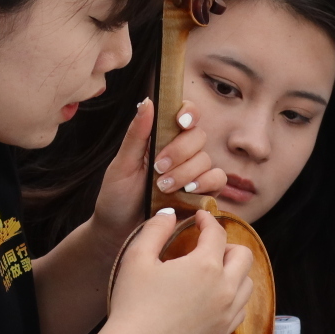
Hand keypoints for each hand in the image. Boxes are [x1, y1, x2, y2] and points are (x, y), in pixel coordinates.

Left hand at [90, 98, 227, 245]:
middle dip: (179, 151)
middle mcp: (181, 153)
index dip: (189, 112)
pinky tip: (187, 192)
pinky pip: (218, 180)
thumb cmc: (117, 197)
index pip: (185, 114)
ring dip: (185, 172)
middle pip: (198, 136)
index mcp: (161, 138)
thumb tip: (147, 101)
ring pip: (206, 159)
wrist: (119, 231)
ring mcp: (193, 173)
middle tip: (158, 168)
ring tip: (162, 188)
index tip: (181, 121)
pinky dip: (205, 183)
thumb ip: (136, 134)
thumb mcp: (122, 164)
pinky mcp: (203, 194)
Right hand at [104, 208, 253, 333]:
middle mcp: (225, 289)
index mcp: (206, 266)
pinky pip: (240, 309)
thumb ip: (155, 229)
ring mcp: (227, 314)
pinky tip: (212, 297)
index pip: (217, 233)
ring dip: (234, 272)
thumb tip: (170, 213)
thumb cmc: (133, 303)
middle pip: (244, 256)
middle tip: (207, 246)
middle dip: (227, 245)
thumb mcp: (137, 257)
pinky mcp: (223, 333)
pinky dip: (232, 298)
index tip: (200, 218)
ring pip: (247, 283)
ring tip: (212, 272)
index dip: (208, 221)